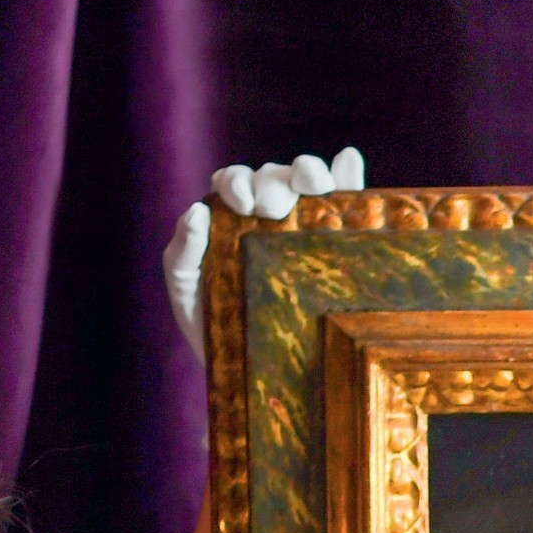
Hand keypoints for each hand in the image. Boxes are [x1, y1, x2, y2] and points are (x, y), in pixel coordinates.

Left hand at [162, 147, 364, 364]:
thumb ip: (183, 251)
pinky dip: (348, 178)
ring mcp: (302, 227)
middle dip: (273, 184)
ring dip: (309, 173)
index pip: (235, 182)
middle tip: (272, 207)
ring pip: (306, 183)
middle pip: (273, 178)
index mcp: (231, 217)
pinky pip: (344, 203)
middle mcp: (267, 214)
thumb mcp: (185, 289)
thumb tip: (197, 211)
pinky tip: (349, 162)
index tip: (239, 203)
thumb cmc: (213, 325)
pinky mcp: (334, 245)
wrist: (251, 370)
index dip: (238, 182)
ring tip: (315, 185)